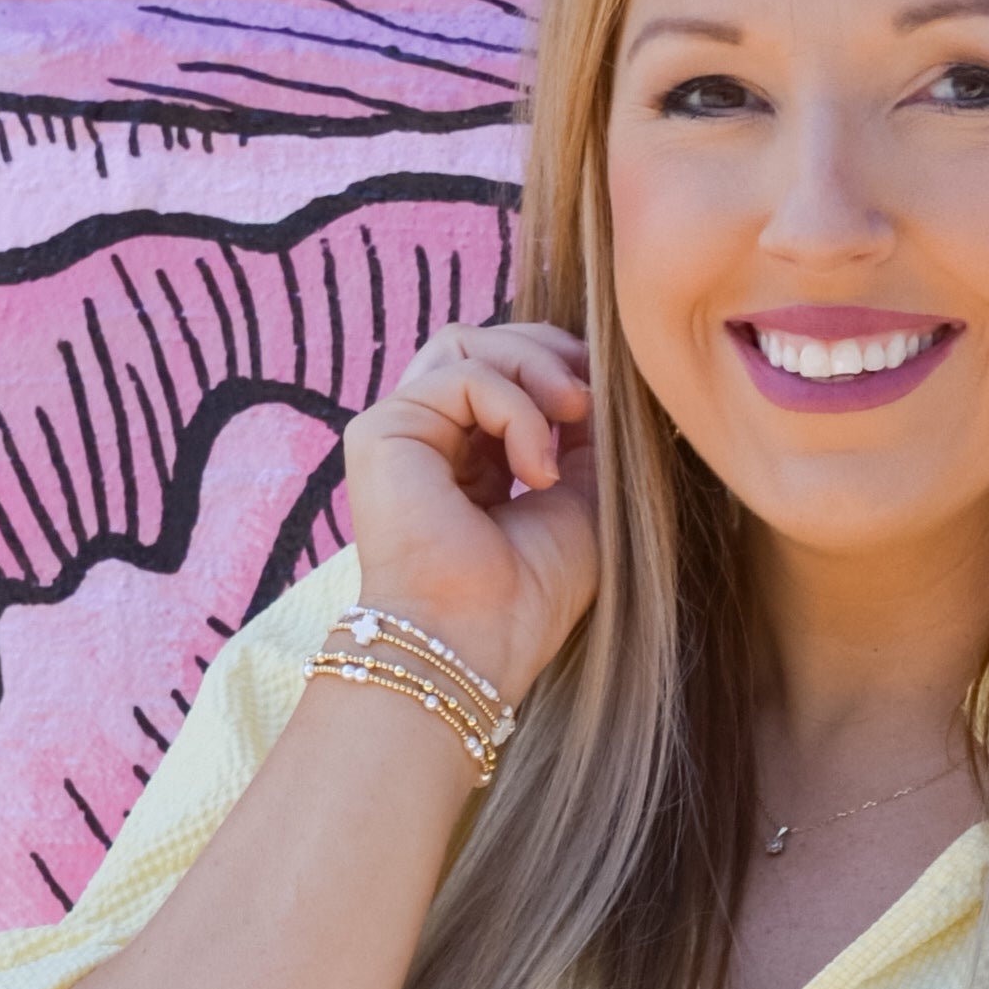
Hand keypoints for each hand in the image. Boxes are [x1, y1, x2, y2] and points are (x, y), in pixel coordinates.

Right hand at [338, 318, 600, 699]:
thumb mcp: (581, 499)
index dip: (558, 365)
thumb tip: (599, 380)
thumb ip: (585, 437)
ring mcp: (401, 431)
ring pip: (466, 344)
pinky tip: (534, 468)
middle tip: (590, 399)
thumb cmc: (529, 594)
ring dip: (534, 369)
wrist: (477, 646)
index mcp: (468, 456)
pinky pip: (463, 376)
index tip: (605, 400)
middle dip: (547, 353)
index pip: (504, 371)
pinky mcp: (383, 431)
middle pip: (482, 343)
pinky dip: (516, 408)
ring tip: (573, 418)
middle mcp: (428, 439)